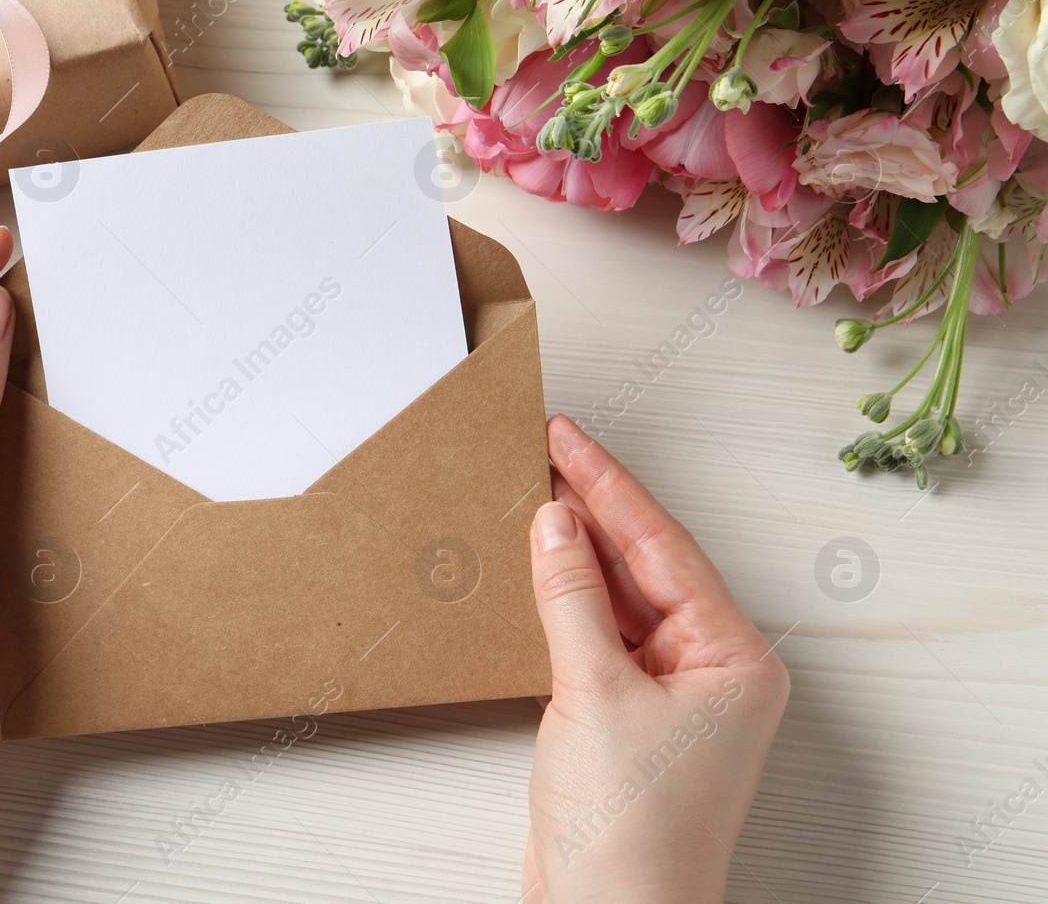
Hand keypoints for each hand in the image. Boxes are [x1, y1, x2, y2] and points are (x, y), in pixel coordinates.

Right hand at [521, 415, 789, 903]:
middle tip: (548, 450)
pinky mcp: (630, 717)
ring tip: (535, 492)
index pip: (664, 547)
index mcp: (735, 659)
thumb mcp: (593, 695)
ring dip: (577, 552)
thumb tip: (556, 523)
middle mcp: (713, 671)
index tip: (568, 438)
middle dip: (595, 509)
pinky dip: (566, 601)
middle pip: (647, 565)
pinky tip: (537, 568)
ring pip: (620, 598)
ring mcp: (672, 695)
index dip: (610, 486)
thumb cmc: (632, 833)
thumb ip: (571, 599)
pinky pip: (600, 636)